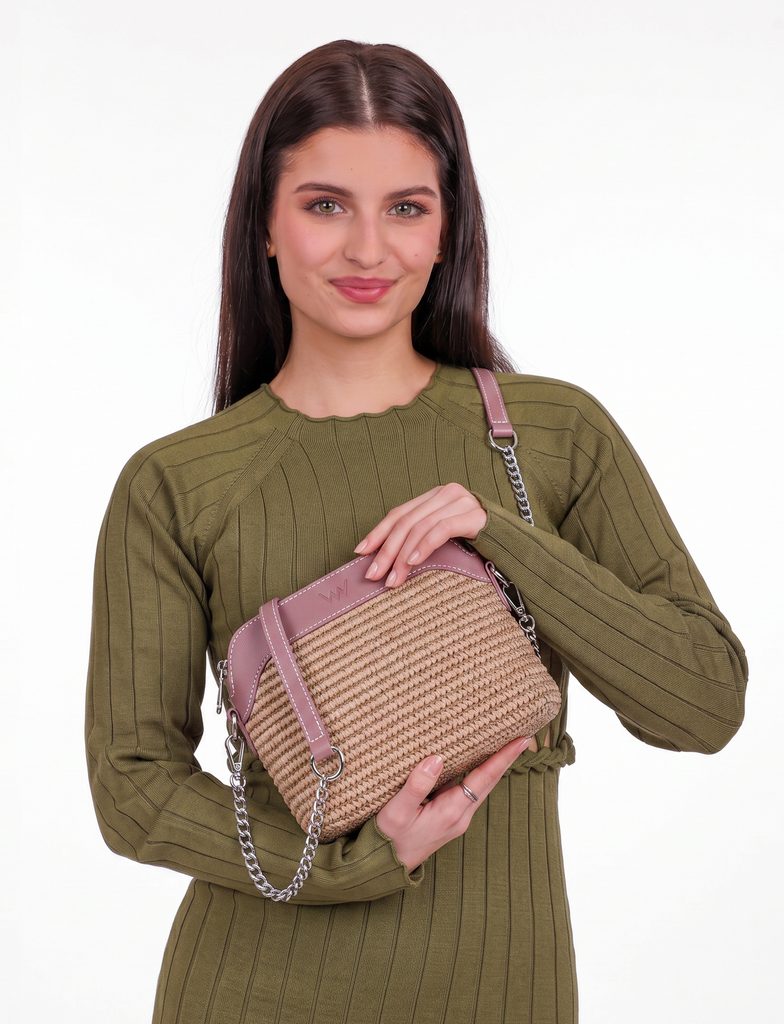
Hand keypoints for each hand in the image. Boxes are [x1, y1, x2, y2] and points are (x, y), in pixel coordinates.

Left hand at [353, 483, 488, 587]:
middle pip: (406, 521)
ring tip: (393, 579)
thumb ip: (420, 539)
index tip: (360, 552)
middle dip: (386, 550)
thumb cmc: (477, 545)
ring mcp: (461, 501)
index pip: (399, 513)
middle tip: (374, 574)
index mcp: (434, 496)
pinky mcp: (474, 515)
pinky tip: (413, 562)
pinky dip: (424, 546)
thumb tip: (387, 561)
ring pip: (420, 527)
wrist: (517, 544)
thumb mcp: (443, 538)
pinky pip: (442, 529)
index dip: (378, 533)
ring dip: (402, 556)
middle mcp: (446, 493)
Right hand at [375, 736, 532, 872]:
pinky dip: (476, 772)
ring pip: (480, 785)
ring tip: (504, 742)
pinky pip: (467, 789)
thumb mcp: (397, 811)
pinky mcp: (449, 816)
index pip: (484, 779)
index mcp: (451, 811)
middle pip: (489, 781)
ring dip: (493, 765)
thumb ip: (416, 785)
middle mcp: (460, 815)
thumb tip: (436, 758)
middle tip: (522, 736)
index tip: (521, 741)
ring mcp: (456, 817)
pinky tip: (474, 759)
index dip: (503, 758)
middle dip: (506, 758)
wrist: (384, 866)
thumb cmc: (389, 838)